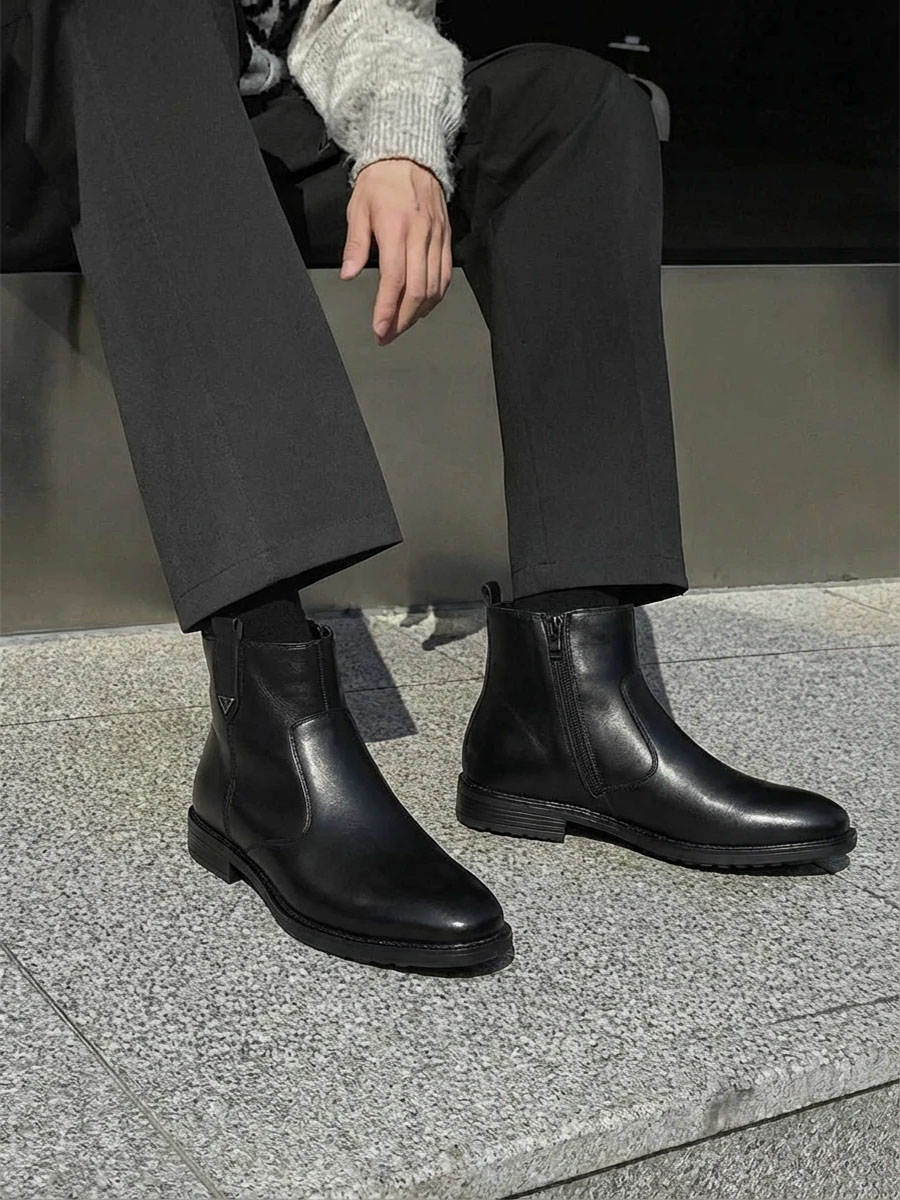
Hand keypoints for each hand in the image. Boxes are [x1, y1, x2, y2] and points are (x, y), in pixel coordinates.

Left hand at [340, 158, 451, 345]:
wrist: (409, 155)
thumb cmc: (381, 181)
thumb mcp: (358, 209)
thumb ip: (356, 244)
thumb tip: (349, 274)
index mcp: (397, 228)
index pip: (395, 280)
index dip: (388, 310)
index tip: (379, 330)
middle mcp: (421, 235)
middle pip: (418, 290)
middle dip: (403, 319)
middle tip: (388, 335)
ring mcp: (437, 238)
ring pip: (435, 287)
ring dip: (419, 312)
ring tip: (402, 324)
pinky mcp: (447, 238)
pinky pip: (445, 275)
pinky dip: (435, 296)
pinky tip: (422, 306)